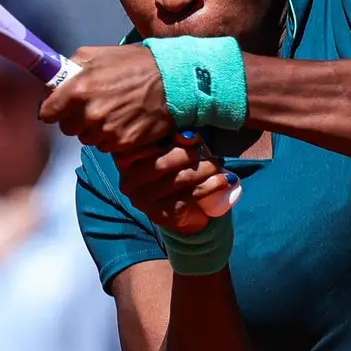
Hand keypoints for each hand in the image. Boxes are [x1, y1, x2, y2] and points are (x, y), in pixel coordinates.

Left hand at [38, 45, 172, 151]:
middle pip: (67, 128)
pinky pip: (106, 146)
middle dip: (75, 119)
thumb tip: (56, 79)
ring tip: (112, 112)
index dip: (53, 109)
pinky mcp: (123, 143)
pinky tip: (124, 121)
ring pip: (87, 139)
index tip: (59, 107)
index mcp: (79, 89)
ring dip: (94, 129)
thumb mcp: (100, 54)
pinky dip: (111, 137)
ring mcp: (107, 131)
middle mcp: (89, 113)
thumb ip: (73, 66)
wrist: (173, 81)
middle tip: (92, 106)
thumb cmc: (136, 64)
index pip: (47, 113)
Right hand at [113, 133, 239, 233]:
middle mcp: (129, 181)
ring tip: (218, 165)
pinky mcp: (161, 215)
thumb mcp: (178, 150)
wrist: (188, 211)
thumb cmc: (179, 171)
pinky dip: (211, 186)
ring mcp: (143, 200)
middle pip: (163, 162)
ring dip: (205, 169)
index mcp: (126, 159)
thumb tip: (188, 135)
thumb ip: (179, 140)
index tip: (193, 137)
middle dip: (191, 155)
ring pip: (179, 179)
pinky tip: (224, 180)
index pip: (146, 144)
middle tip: (208, 152)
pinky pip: (190, 196)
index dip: (172, 138)